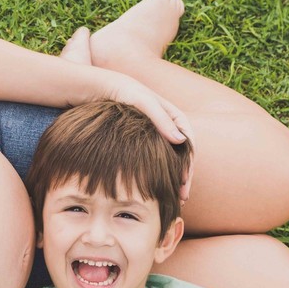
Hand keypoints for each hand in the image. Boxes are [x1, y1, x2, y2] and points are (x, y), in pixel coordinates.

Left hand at [94, 65, 194, 203]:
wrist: (98, 88)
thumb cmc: (121, 92)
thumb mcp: (142, 101)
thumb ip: (161, 119)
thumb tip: (181, 141)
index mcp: (174, 115)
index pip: (189, 143)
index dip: (189, 165)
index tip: (184, 183)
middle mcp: (168, 126)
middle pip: (182, 156)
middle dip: (184, 177)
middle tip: (181, 199)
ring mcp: (155, 134)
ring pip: (170, 160)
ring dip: (172, 179)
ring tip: (170, 199)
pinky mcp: (142, 141)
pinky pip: (155, 160)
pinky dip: (157, 175)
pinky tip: (152, 189)